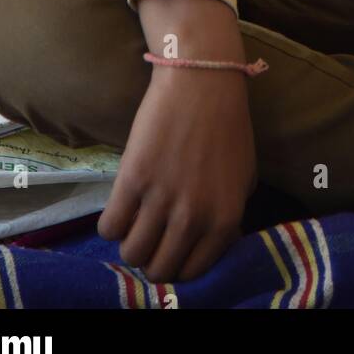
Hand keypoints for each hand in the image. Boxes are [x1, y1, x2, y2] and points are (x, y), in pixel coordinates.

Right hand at [98, 0, 256, 282]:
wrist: (202, 79)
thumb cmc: (226, 125)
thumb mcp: (244, 178)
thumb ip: (229, 216)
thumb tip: (212, 244)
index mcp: (224, 221)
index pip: (192, 273)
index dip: (177, 263)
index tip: (170, 248)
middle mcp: (193, 218)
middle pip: (159, 269)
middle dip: (152, 257)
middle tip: (149, 235)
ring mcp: (161, 200)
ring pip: (131, 253)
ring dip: (130, 242)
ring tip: (135, 221)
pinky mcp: (132, 179)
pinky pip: (109, 227)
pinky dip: (111, 224)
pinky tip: (121, 206)